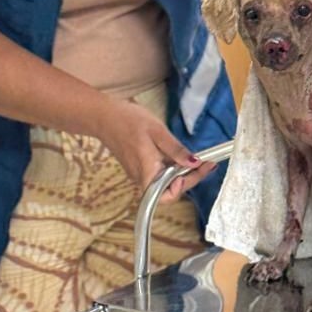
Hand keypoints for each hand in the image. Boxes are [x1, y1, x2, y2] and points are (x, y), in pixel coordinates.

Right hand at [100, 98, 215, 196]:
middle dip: (191, 179)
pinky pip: (160, 173)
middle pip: (170, 190)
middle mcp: (142, 177)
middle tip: (207, 163)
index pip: (168, 195)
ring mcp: (140, 173)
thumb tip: (194, 163)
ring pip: (166, 182)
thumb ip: (176, 150)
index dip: (186, 186)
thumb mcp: (158, 132)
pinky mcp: (140, 166)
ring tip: (199, 159)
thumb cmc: (127, 121)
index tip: (200, 168)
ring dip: (183, 173)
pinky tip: (180, 155)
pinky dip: (173, 167)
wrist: (104, 116)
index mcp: (147, 172)